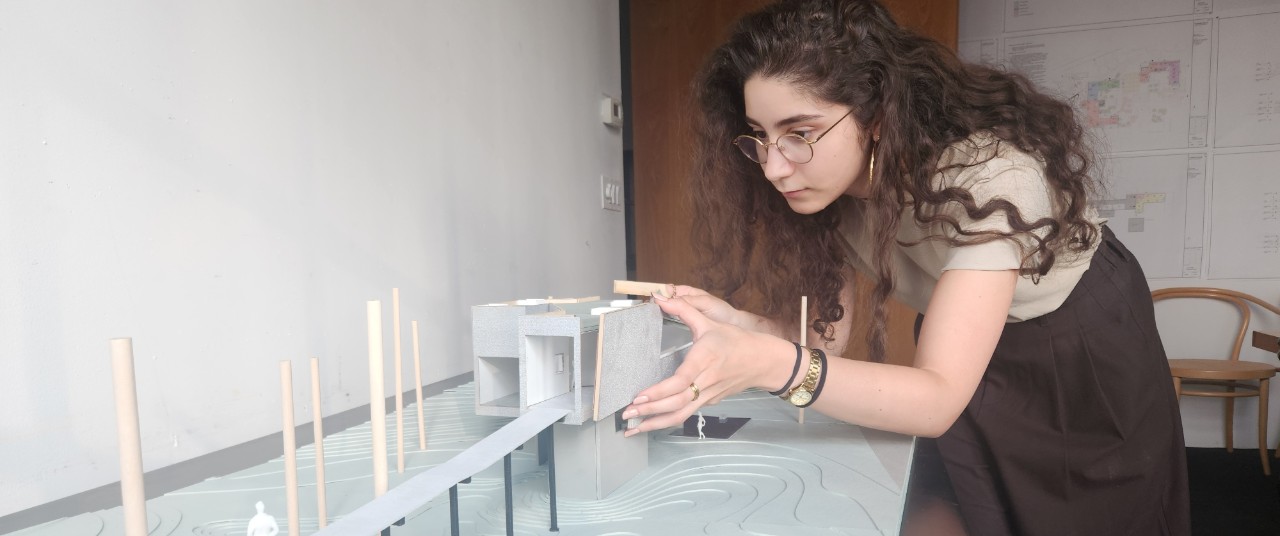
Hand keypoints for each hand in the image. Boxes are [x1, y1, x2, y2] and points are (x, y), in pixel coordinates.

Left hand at [621, 292, 787, 436]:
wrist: (762, 361)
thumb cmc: (737, 341)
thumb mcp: (710, 321)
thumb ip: (683, 309)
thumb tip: (660, 298)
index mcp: (704, 360)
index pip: (680, 382)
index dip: (659, 392)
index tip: (640, 396)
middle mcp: (705, 382)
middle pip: (676, 404)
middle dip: (649, 412)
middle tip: (627, 415)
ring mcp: (708, 396)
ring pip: (680, 416)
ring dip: (655, 423)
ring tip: (633, 428)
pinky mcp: (709, 402)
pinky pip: (686, 414)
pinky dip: (667, 420)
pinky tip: (651, 422)